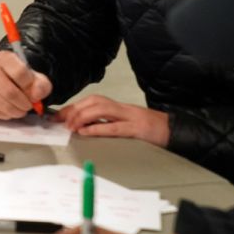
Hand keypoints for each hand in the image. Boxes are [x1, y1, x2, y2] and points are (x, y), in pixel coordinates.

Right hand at [0, 50, 52, 119]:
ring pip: (2, 105)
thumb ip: (41, 85)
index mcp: (4, 57)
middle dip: (24, 103)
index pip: (20, 73)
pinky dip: (6, 115)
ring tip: (20, 108)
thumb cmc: (21, 78)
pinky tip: (8, 109)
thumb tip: (35, 96)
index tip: (33, 91)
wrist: (7, 79)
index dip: (30, 86)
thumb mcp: (37, 78)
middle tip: (28, 105)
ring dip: (16, 111)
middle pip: (9, 92)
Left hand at [55, 95, 169, 146]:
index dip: (72, 107)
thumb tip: (82, 128)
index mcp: (118, 107)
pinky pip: (114, 127)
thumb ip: (106, 123)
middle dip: (74, 110)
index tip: (58, 116)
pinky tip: (85, 132)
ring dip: (83, 117)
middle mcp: (123, 109)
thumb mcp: (125, 124)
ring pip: (102, 109)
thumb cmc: (148, 131)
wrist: (175, 131)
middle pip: (94, 101)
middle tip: (61, 122)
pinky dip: (98, 129)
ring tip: (71, 126)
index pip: (91, 101)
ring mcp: (131, 117)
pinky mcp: (138, 130)